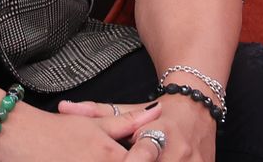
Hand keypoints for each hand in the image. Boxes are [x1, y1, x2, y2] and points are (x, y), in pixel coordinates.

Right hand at [0, 100, 164, 160]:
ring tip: (90, 158)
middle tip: (129, 159)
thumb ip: (128, 122)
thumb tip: (157, 110)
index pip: (142, 161)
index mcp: (111, 156)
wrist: (17, 136)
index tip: (149, 158)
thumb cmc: (55, 129)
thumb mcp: (94, 123)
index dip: (147, 160)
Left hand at [59, 97, 217, 161]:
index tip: (126, 159)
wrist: (198, 107)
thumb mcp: (129, 109)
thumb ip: (97, 113)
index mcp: (161, 130)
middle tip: (128, 160)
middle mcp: (179, 148)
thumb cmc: (160, 112)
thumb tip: (64, 108)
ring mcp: (195, 161)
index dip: (134, 159)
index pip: (145, 152)